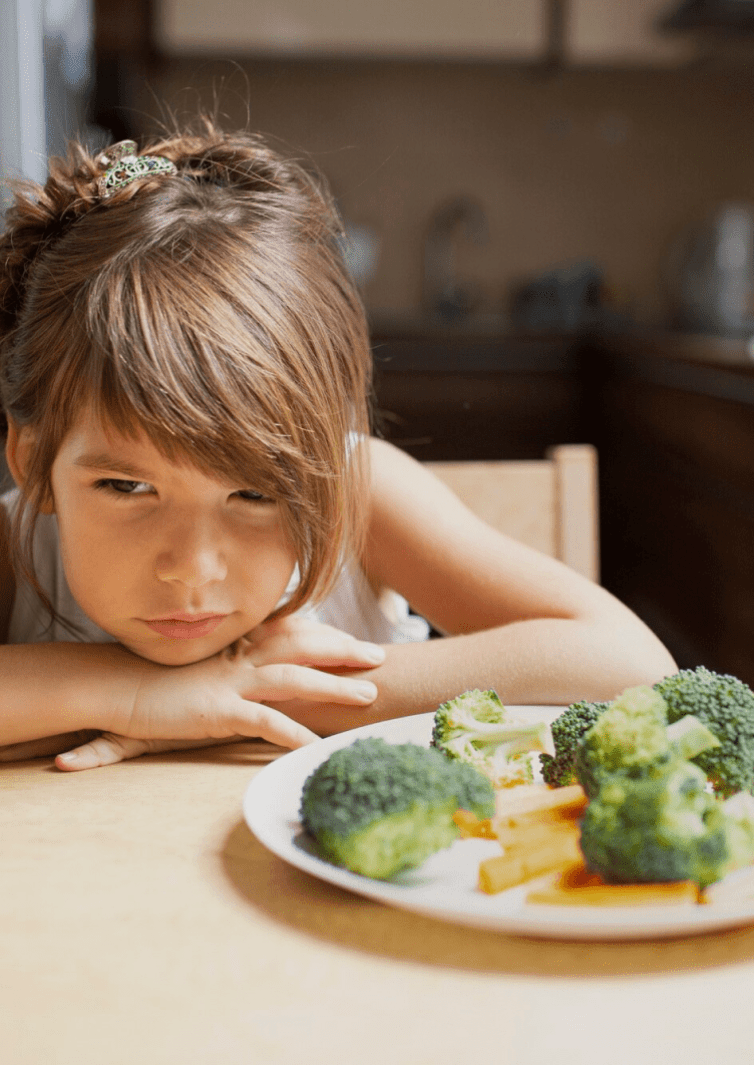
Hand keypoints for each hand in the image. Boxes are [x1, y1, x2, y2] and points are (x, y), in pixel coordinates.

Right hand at [54, 617, 385, 770]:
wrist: (115, 686)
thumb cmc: (156, 680)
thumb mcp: (200, 665)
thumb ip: (228, 663)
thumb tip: (253, 668)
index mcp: (235, 645)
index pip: (290, 630)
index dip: (325, 633)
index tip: (352, 639)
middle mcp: (238, 658)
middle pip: (302, 646)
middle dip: (343, 650)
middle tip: (378, 657)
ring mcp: (230, 683)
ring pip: (294, 679)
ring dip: (334, 686)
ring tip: (368, 696)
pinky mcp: (218, 711)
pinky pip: (265, 722)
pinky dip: (294, 733)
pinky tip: (317, 746)